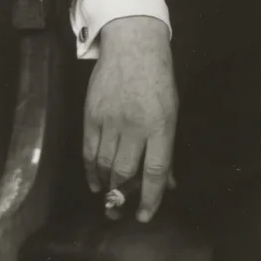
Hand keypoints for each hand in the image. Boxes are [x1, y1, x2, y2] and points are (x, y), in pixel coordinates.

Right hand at [82, 16, 177, 222]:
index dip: (150, 198)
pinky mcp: (91, 115)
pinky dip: (91, 171)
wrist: (133, 45)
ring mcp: (110, 120)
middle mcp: (135, 126)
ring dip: (107, 187)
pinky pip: (88, 151)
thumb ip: (167, 148)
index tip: (145, 216)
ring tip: (109, 202)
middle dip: (123, 199)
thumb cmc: (158, 79)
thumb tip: (167, 183)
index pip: (156, 171)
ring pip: (105, 165)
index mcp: (161, 125)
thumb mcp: (172, 111)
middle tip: (120, 214)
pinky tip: (95, 182)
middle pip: (125, 173)